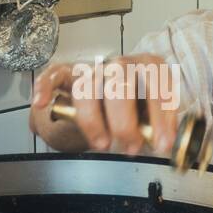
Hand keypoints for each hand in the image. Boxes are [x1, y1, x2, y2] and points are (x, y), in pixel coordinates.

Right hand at [31, 54, 178, 155]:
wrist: (106, 99)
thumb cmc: (133, 108)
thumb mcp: (152, 116)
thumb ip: (159, 127)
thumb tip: (170, 146)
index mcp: (146, 67)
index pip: (157, 80)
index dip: (161, 112)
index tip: (163, 142)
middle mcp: (120, 64)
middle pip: (120, 80)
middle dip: (125, 120)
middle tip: (131, 148)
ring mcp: (93, 68)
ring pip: (87, 84)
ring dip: (93, 118)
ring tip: (102, 144)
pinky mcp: (67, 74)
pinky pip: (54, 73)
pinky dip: (45, 86)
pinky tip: (42, 102)